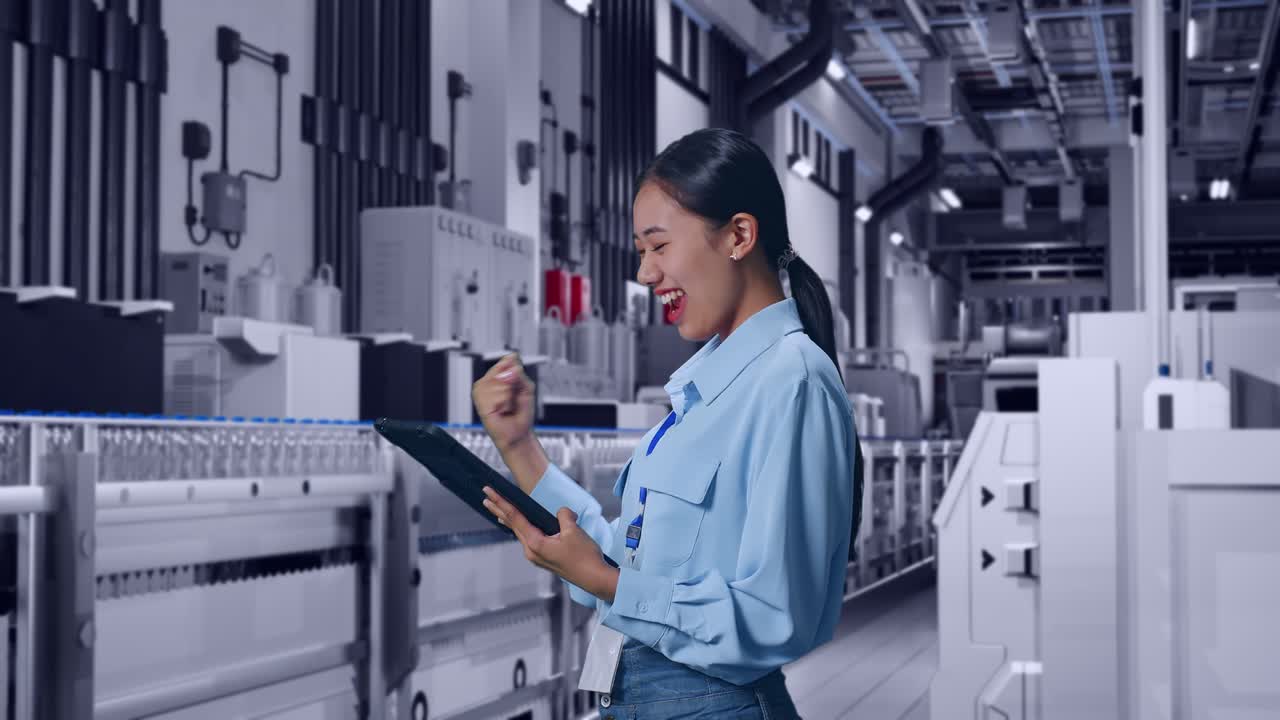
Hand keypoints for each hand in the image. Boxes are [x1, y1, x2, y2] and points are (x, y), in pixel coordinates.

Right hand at [472, 353, 536, 452]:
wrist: (519, 432)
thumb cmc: (521, 412)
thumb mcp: (526, 388)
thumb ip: (519, 375)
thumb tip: (512, 367)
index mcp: (496, 376)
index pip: (505, 361)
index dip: (514, 369)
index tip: (517, 380)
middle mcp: (486, 383)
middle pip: (502, 371)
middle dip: (513, 386)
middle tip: (512, 399)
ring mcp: (481, 394)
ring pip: (499, 384)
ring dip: (508, 397)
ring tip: (506, 406)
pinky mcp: (480, 404)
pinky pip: (496, 396)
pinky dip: (504, 405)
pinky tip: (501, 411)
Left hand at [482, 487, 618, 602]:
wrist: (594, 578)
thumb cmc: (584, 557)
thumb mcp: (573, 530)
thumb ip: (563, 515)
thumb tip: (561, 512)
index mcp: (536, 543)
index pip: (515, 517)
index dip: (501, 502)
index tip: (489, 492)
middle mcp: (532, 551)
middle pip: (512, 525)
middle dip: (499, 509)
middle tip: (485, 495)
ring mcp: (536, 556)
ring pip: (519, 532)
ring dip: (508, 518)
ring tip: (496, 508)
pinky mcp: (544, 557)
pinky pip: (528, 538)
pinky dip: (520, 527)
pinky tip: (518, 524)